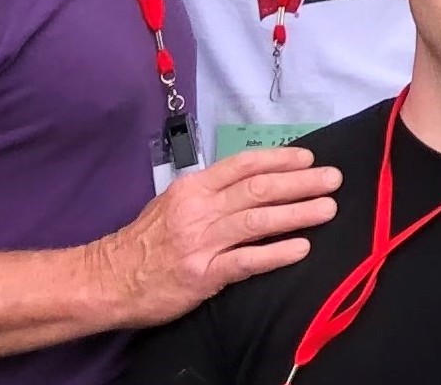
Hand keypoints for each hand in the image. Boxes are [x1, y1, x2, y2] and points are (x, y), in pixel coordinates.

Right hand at [87, 147, 339, 327]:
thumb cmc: (144, 242)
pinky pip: (246, 261)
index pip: (243, 165)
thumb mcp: (172, 204)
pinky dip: (276, 253)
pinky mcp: (202, 275)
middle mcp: (199, 210)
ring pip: (258, 221)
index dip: (280, 159)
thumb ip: (210, 192)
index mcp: (193, 188)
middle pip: (258, 189)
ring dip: (297, 213)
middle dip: (300, 182)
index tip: (309, 159)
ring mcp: (201, 243)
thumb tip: (255, 180)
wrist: (107, 280)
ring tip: (328, 209)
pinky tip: (301, 249)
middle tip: (333, 180)